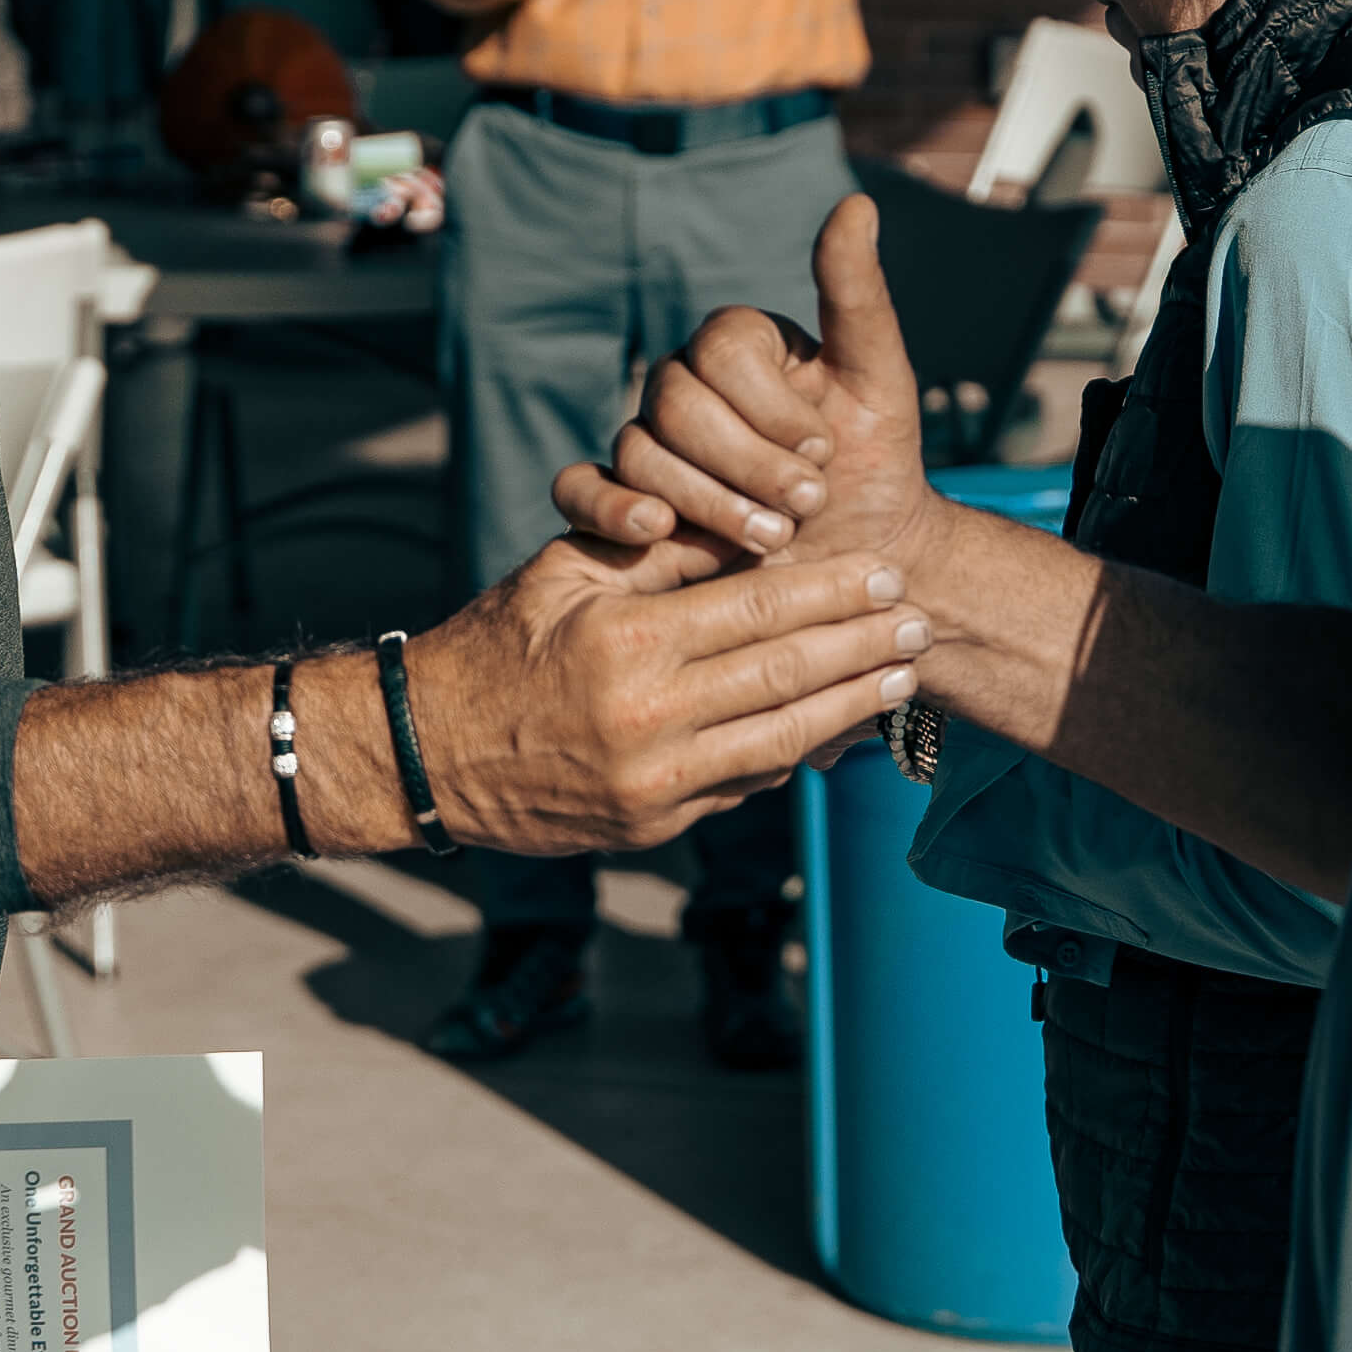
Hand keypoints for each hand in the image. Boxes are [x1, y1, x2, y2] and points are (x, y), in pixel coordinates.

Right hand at [390, 535, 925, 854]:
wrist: (428, 755)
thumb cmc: (496, 645)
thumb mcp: (564, 574)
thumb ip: (657, 552)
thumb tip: (750, 526)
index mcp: (626, 644)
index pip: (758, 610)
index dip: (833, 592)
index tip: (885, 570)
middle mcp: (648, 720)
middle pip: (786, 676)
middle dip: (864, 646)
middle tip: (922, 619)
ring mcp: (654, 783)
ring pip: (783, 741)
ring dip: (853, 706)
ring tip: (903, 674)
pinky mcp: (656, 825)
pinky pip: (747, 784)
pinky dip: (802, 752)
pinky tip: (843, 725)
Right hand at [560, 195, 936, 577]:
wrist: (862, 553)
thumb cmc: (875, 461)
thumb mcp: (880, 378)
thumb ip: (857, 294)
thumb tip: (855, 203)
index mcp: (735, 342)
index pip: (719, 352)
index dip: (771, 407)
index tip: (825, 450)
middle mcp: (683, 382)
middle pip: (676, 406)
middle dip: (748, 464)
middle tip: (807, 504)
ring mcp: (649, 441)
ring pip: (639, 455)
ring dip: (710, 503)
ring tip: (775, 537)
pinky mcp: (626, 499)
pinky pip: (577, 489)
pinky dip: (609, 509)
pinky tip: (660, 533)